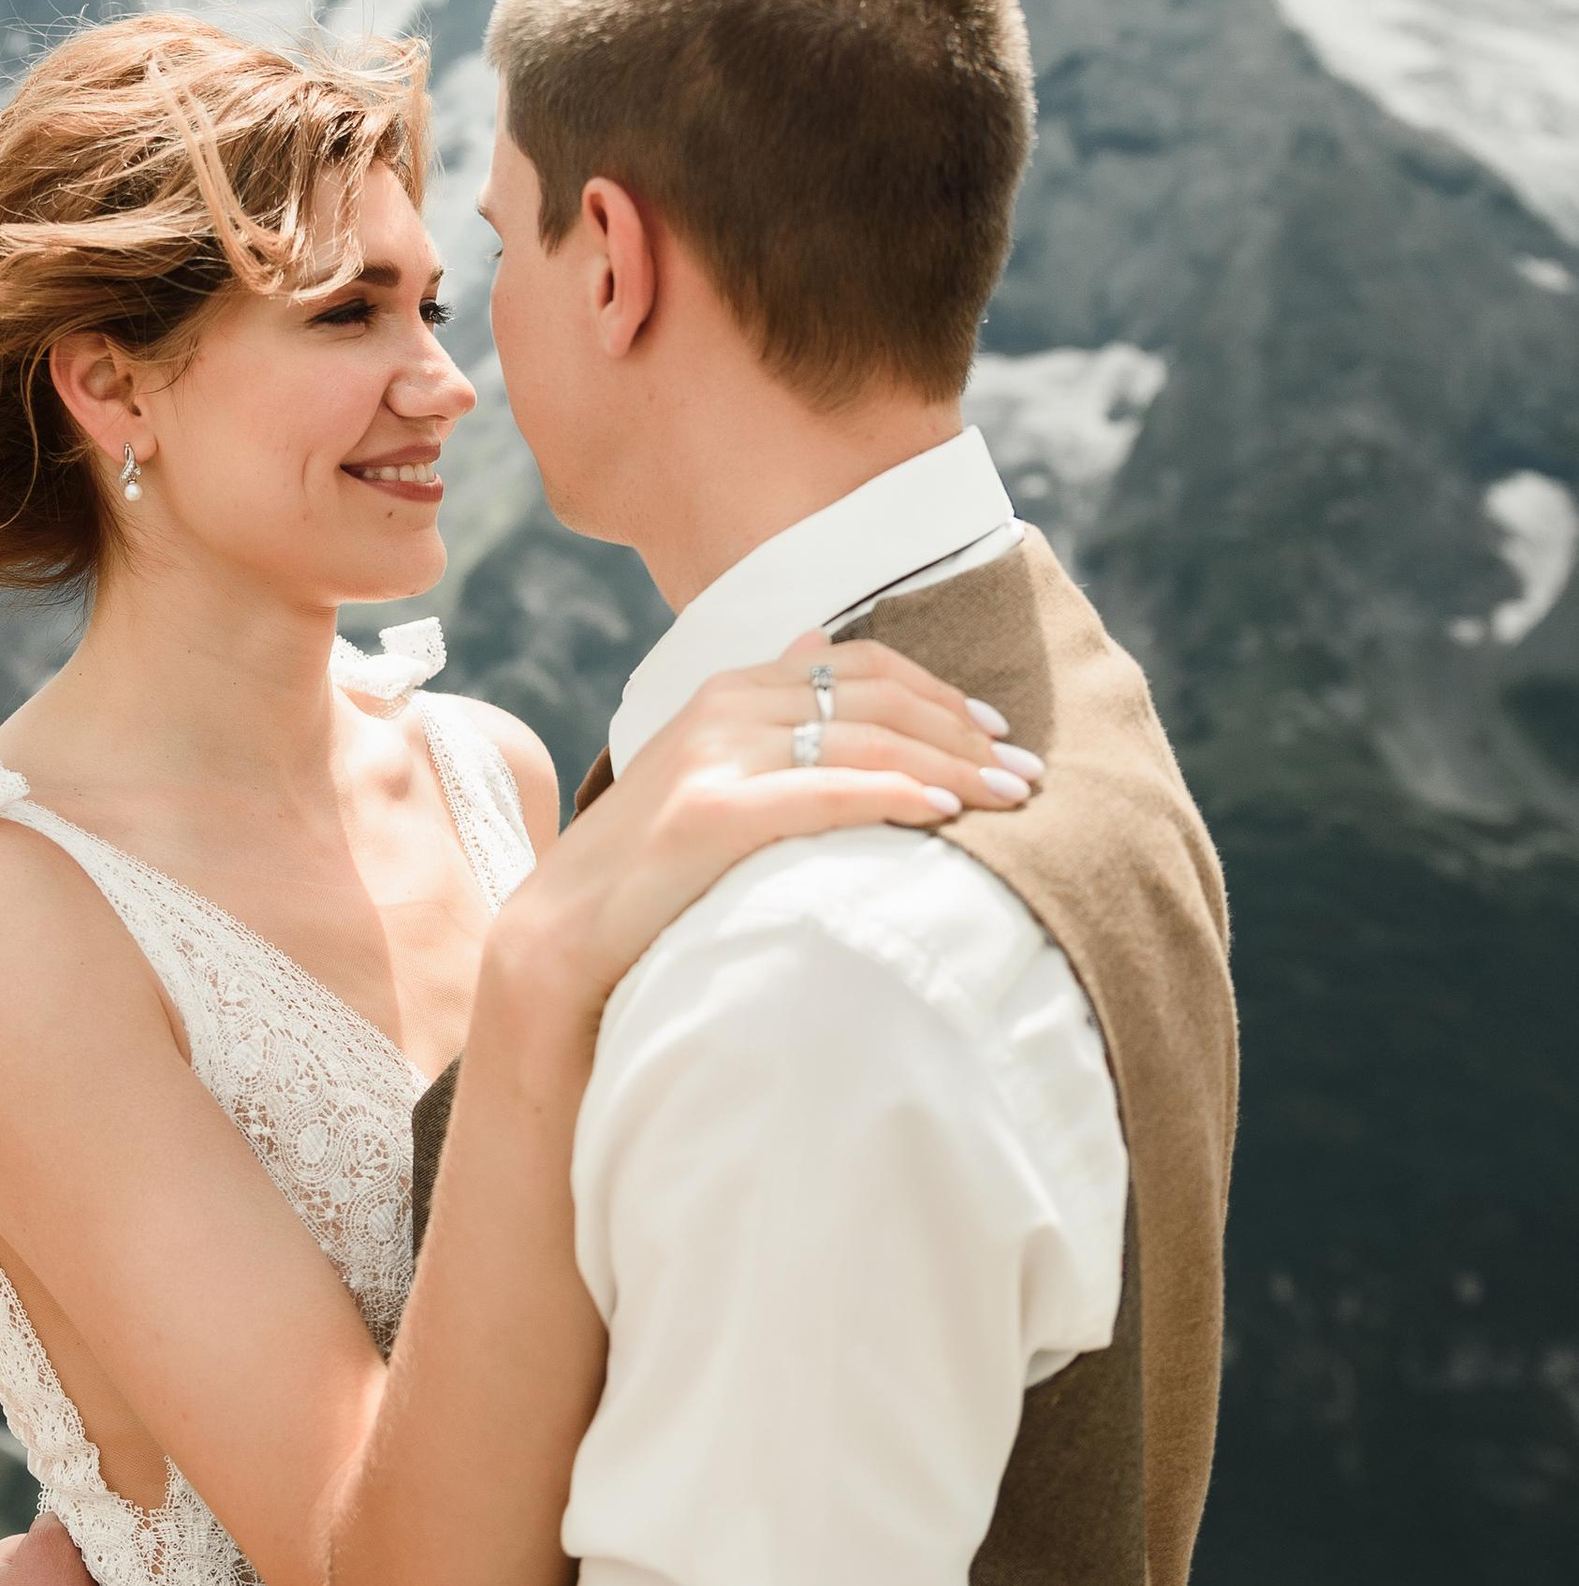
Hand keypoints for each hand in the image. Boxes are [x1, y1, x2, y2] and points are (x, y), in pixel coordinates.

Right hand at [499, 630, 1040, 1026]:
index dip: (936, 691)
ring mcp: (713, 756)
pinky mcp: (710, 814)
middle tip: (1026, 771)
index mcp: (728, 691)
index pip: (858, 665)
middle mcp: (723, 706)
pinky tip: (944, 811)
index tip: (993, 729)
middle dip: (962, 731)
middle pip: (874, 696)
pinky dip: (894, 793)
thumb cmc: (645, 869)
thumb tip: (816, 648)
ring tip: (1009, 796)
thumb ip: (763, 713)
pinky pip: (825, 790)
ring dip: (950, 763)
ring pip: (861, 736)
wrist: (559, 937)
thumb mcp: (705, 770)